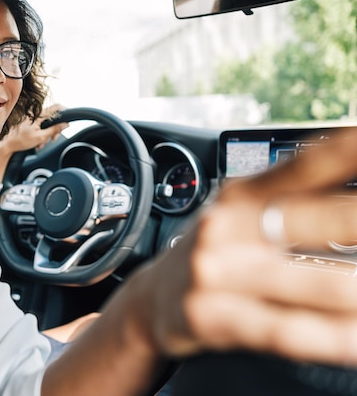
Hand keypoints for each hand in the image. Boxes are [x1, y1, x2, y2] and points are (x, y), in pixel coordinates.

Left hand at [0, 104, 67, 153]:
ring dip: (47, 135)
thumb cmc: (20, 141)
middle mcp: (36, 114)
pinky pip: (40, 126)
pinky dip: (41, 134)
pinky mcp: (29, 122)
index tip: (69, 120)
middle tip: (53, 139)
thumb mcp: (41, 137)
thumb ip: (54, 130)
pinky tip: (37, 142)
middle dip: (54, 130)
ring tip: (40, 143)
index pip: (57, 107)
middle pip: (53, 118)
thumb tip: (65, 124)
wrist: (7, 144)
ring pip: (46, 124)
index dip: (65, 112)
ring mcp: (32, 118)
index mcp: (39, 115)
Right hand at [139, 127, 356, 365]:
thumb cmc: (211, 251)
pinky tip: (355, 340)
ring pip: (319, 284)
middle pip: (317, 220)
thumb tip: (351, 181)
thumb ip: (291, 194)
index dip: (349, 148)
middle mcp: (229, 227)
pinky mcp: (212, 318)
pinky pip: (286, 331)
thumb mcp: (238, 212)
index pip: (307, 164)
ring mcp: (219, 272)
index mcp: (242, 194)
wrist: (152, 298)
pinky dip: (334, 338)